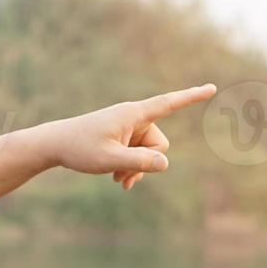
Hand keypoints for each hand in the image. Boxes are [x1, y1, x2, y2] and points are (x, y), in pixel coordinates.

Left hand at [40, 83, 216, 190]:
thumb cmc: (79, 148)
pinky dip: (130, 167)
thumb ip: (139, 162)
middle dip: (146, 163)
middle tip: (121, 177)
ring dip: (136, 168)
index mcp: (133, 114)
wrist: (55, 145)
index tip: (211, 88)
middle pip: (158, 143)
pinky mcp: (122, 138)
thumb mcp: (110, 159)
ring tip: (116, 180)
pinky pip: (138, 154)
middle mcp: (133, 118)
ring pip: (148, 152)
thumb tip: (165, 163)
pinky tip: (116, 179)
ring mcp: (128, 129)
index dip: (191, 97)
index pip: (168, 103)